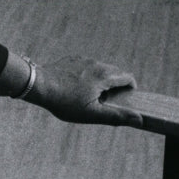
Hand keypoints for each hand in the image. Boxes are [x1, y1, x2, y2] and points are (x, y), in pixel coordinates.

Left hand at [27, 56, 141, 126]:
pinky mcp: (72, 59)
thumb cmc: (65, 101)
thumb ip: (117, 116)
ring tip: (89, 96)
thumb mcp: (92, 114)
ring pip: (100, 69)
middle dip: (116, 86)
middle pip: (115, 72)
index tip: (123, 100)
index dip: (130, 89)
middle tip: (105, 102)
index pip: (128, 77)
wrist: (39, 85)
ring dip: (101, 80)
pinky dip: (88, 76)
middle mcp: (95, 63)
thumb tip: (139, 119)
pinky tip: (76, 88)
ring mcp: (83, 60)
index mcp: (104, 75)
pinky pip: (87, 66)